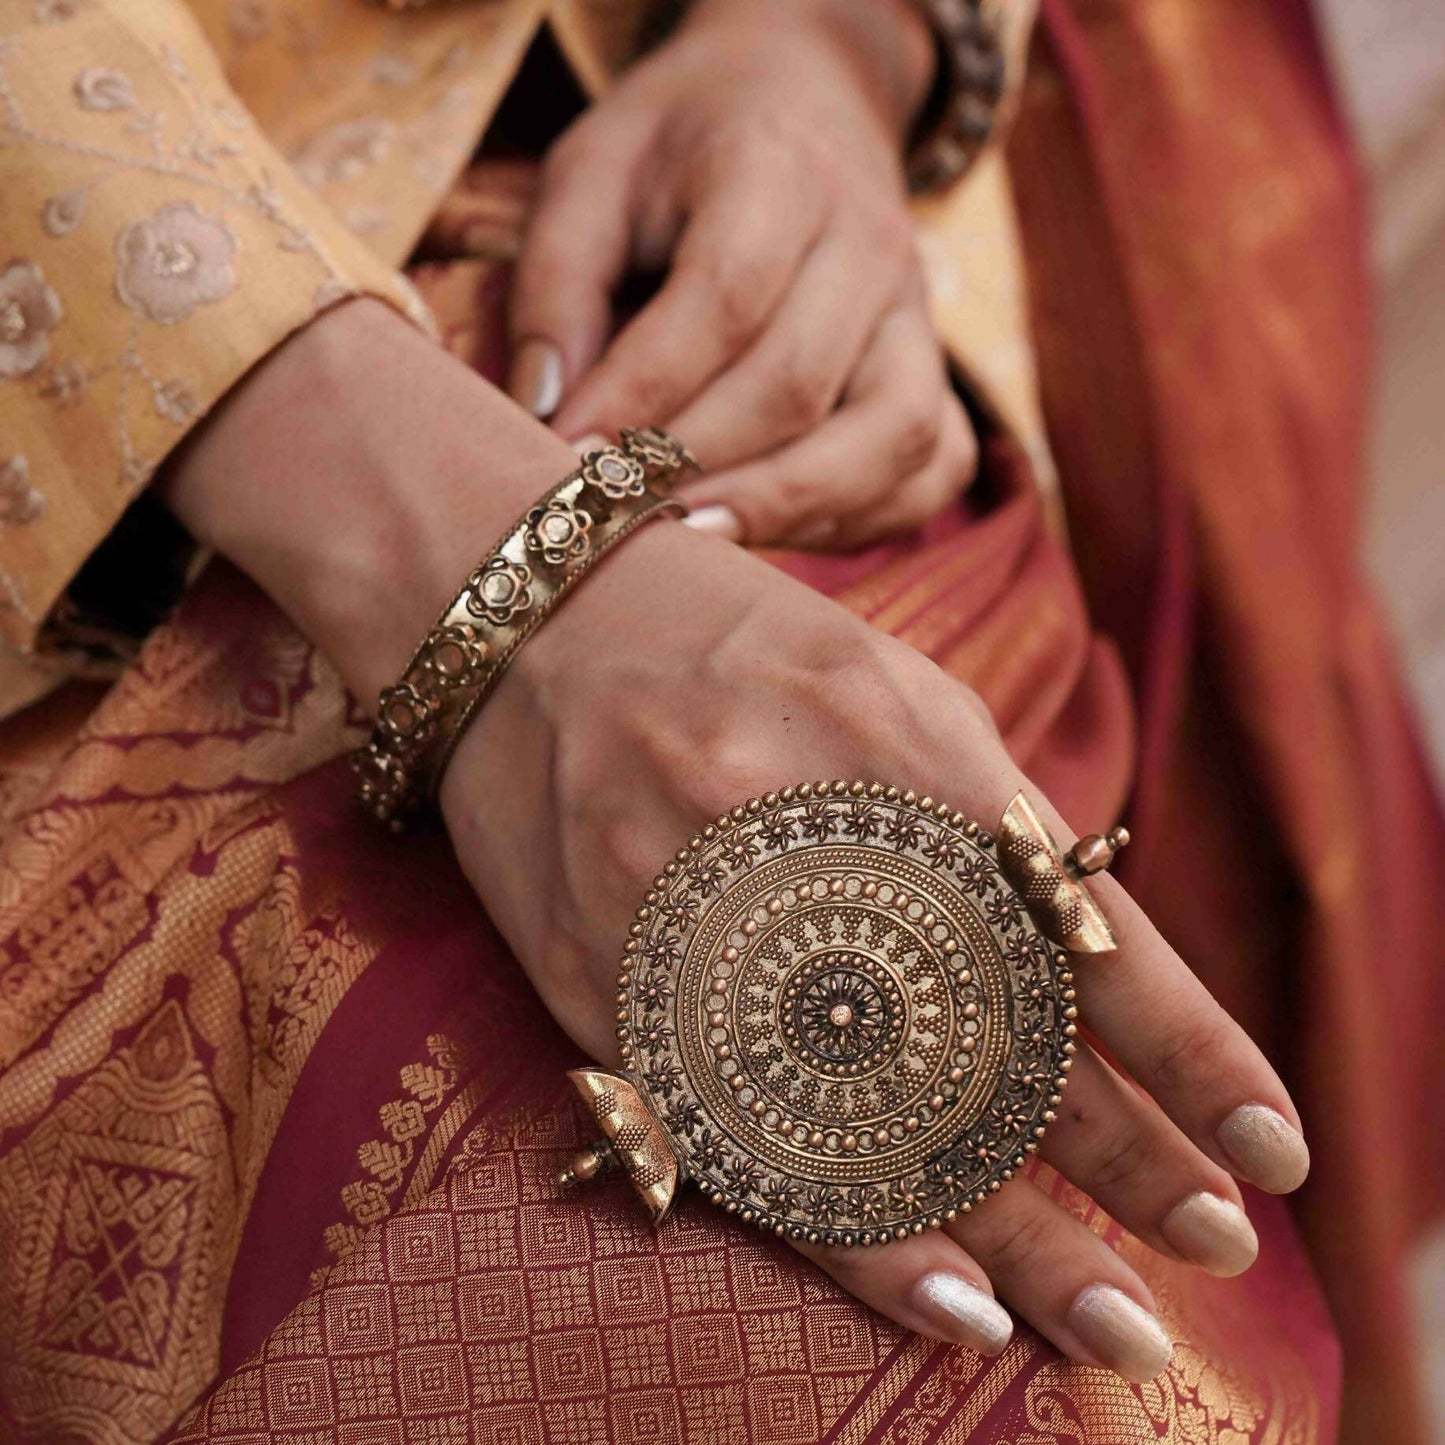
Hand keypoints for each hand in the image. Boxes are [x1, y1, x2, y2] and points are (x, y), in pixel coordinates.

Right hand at [443, 523, 1306, 1384]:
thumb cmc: (734, 645)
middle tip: (1209, 1246)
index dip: (1189, 1051)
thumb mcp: (892, 691)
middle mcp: (809, 845)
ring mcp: (702, 924)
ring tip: (1108, 1322)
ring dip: (1011, 1236)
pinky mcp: (615, 988)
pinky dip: (852, 1236)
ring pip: (877, 1120)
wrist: (526, 624)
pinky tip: (943, 1301)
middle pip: (990, 1043)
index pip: (1079, 933)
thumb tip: (1089, 963)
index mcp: (904, 753)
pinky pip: (748, 1138)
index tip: (1268, 1150)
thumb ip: (985, 818)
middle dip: (1121, 1162)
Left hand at [508, 0, 978, 549]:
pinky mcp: (934, 370)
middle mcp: (869, 244)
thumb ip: (555, 286)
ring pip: (890, 436)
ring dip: (788, 506)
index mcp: (779, 172)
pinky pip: (933, 467)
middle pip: (798, 385)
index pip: (724, 299)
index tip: (570, 456)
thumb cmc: (680, 147)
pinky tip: (777, 530)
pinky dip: (862, 517)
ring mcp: (917, 315)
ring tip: (693, 537)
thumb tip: (547, 416)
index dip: (645, 393)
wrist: (807, 97)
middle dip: (699, 465)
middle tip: (617, 514)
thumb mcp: (591, 175)